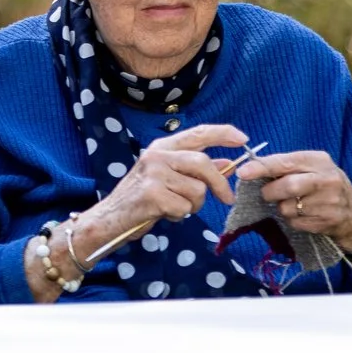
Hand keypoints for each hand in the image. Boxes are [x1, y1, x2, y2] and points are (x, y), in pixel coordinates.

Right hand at [74, 123, 246, 254]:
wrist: (108, 219)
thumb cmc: (140, 199)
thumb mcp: (167, 178)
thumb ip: (194, 169)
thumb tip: (227, 164)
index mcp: (161, 148)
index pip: (198, 133)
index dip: (223, 134)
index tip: (243, 139)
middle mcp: (156, 156)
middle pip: (203, 163)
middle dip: (219, 184)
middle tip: (227, 199)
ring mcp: (153, 174)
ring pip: (197, 189)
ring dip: (193, 205)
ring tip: (175, 207)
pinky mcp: (152, 194)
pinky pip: (184, 207)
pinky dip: (180, 216)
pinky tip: (164, 214)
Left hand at [235, 151, 351, 252]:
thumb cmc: (323, 184)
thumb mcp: (310, 167)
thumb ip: (285, 165)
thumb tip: (250, 167)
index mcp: (319, 160)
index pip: (286, 162)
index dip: (262, 168)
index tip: (243, 172)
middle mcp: (327, 179)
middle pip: (287, 186)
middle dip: (270, 192)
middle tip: (268, 194)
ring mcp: (329, 202)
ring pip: (287, 207)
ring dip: (282, 208)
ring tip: (295, 203)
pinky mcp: (326, 221)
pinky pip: (295, 222)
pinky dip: (292, 220)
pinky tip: (304, 215)